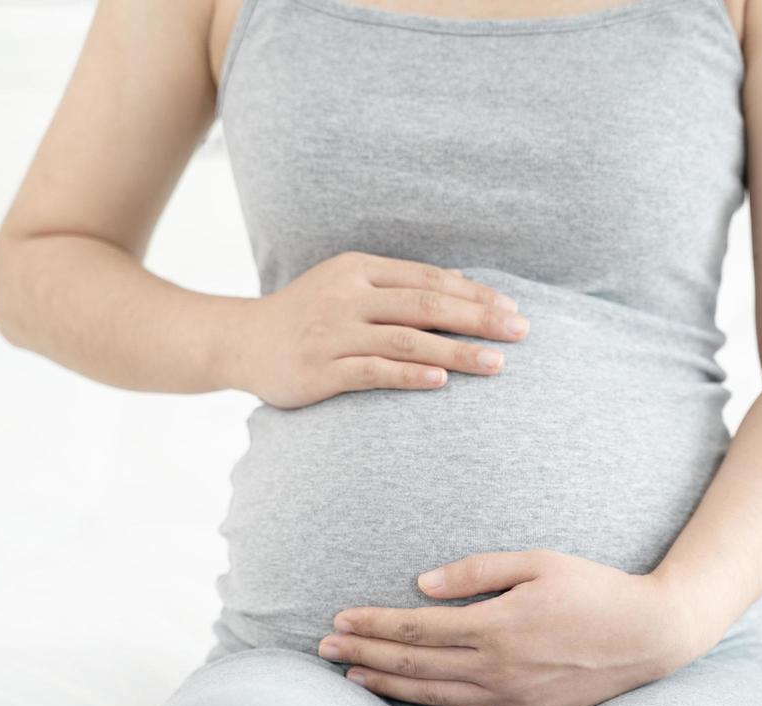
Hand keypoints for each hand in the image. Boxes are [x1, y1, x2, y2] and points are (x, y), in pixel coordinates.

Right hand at [217, 251, 531, 408]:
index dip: (473, 293)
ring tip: (497, 363)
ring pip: (408, 339)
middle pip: (427, 304)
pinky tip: (443, 379)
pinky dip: (411, 373)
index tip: (511, 307)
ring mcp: (334, 334)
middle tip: (521, 331)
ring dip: (458, 351)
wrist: (240, 342)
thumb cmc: (305, 316)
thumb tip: (459, 286)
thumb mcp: (346, 287)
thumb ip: (395, 287)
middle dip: (479, 318)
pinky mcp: (323, 371)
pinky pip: (375, 371)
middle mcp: (348, 297)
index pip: (428, 278)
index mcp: (358, 270)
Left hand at [318, 549, 702, 705]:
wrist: (651, 634)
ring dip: (388, 689)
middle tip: (324, 649)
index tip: (339, 619)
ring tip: (352, 679)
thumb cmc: (595, 588)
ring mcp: (513, 699)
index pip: (418, 629)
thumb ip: (479, 572)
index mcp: (498, 625)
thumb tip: (423, 585)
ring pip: (435, 699)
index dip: (374, 624)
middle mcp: (499, 668)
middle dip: (365, 655)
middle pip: (416, 666)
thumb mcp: (539, 562)